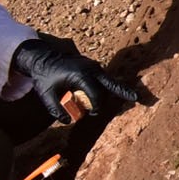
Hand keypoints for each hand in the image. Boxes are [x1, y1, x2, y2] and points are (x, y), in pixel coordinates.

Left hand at [13, 37, 144, 121]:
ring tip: (135, 96)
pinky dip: (113, 85)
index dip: (96, 106)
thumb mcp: (46, 94)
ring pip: (109, 80)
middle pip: (111, 83)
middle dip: (124, 91)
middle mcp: (91, 69)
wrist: (42, 57)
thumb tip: (68, 122)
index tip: (93, 114)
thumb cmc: (44, 76)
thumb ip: (55, 109)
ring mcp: (93, 66)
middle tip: (136, 99)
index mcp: (81, 75)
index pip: (95, 94)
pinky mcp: (93, 67)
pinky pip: (105, 78)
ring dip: (119, 89)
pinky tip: (122, 91)